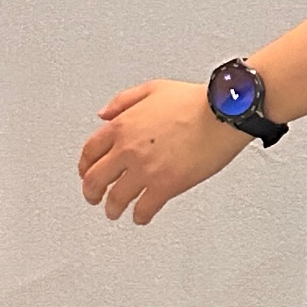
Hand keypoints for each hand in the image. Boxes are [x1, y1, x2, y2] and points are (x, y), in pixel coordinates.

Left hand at [79, 78, 247, 223]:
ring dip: (112, 208)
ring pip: (116, 198)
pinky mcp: (166, 185)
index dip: (85, 166)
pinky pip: (145, 208)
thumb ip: (122, 101)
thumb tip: (103, 115)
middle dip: (91, 192)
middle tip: (94, 198)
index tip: (86, 172)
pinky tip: (141, 217)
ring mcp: (145, 170)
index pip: (89, 152)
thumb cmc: (194, 101)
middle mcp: (127, 149)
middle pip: (95, 179)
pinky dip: (140, 216)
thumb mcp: (152, 89)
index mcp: (121, 126)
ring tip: (114, 212)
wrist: (221, 114)